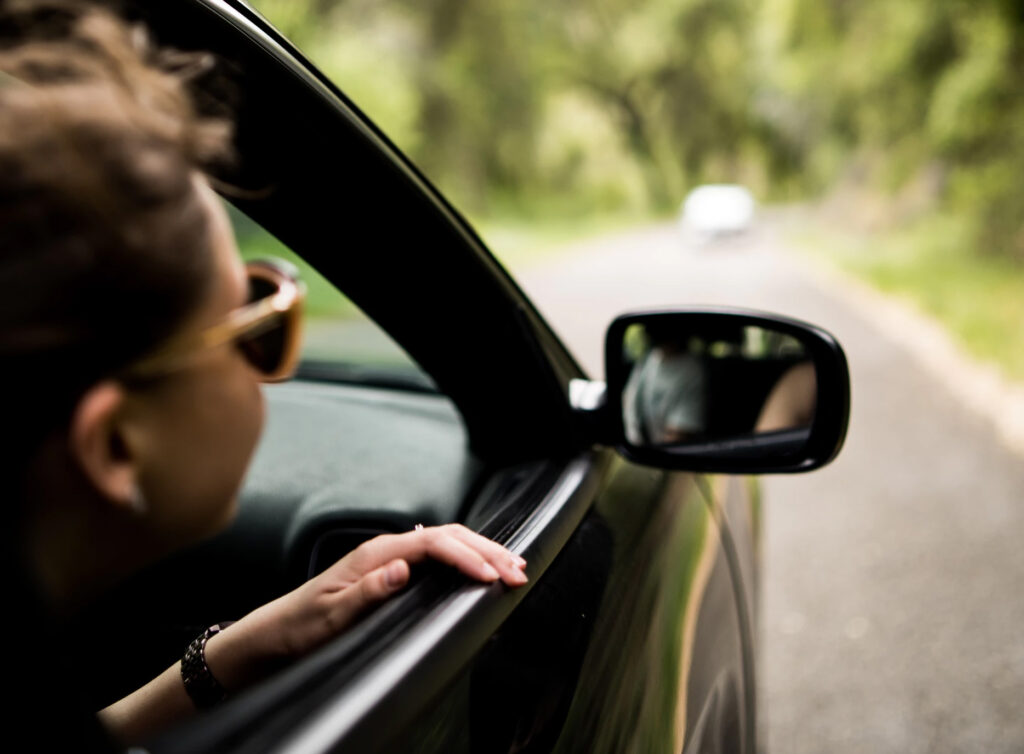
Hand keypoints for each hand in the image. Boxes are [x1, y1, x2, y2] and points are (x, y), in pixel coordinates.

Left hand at [204, 524, 527, 689]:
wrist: (276, 633)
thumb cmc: (301, 626)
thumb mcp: (331, 615)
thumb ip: (367, 590)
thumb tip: (402, 568)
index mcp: (375, 554)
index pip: (433, 542)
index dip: (466, 557)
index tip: (490, 576)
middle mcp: (386, 549)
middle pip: (448, 536)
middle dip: (487, 550)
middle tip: (519, 569)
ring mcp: (391, 558)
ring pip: (447, 543)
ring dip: (482, 552)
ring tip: (513, 565)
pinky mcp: (393, 571)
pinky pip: (438, 555)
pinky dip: (467, 558)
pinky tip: (481, 565)